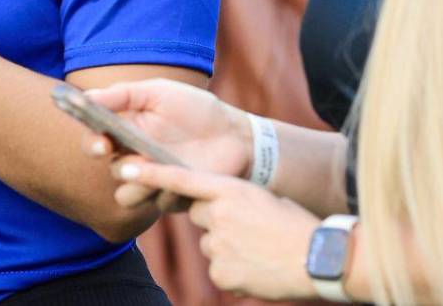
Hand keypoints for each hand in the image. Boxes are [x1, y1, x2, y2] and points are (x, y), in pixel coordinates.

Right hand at [82, 79, 251, 209]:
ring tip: (159, 168)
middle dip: (119, 167)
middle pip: (112, 171)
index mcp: (127, 132)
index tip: (102, 143)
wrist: (234, 133)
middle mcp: (135, 159)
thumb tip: (88, 96)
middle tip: (135, 160)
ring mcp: (154, 181)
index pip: (96, 143)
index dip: (92, 144)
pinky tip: (186, 175)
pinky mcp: (173, 198)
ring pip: (128, 196)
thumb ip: (124, 94)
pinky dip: (168, 190)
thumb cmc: (195, 108)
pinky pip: (159, 204)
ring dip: (140, 184)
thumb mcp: (159, 92)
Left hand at [116, 160, 320, 300]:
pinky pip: (219, 269)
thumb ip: (232, 201)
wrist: (318, 258)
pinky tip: (257, 267)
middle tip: (249, 228)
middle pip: (200, 215)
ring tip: (259, 249)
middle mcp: (219, 214)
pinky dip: (234, 270)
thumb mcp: (263, 199)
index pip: (182, 179)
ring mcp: (219, 245)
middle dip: (216, 220)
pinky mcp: (221, 272)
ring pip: (210, 243)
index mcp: (231, 189)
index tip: (125, 170)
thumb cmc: (294, 224)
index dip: (151, 174)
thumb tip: (214, 215)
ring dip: (228, 247)